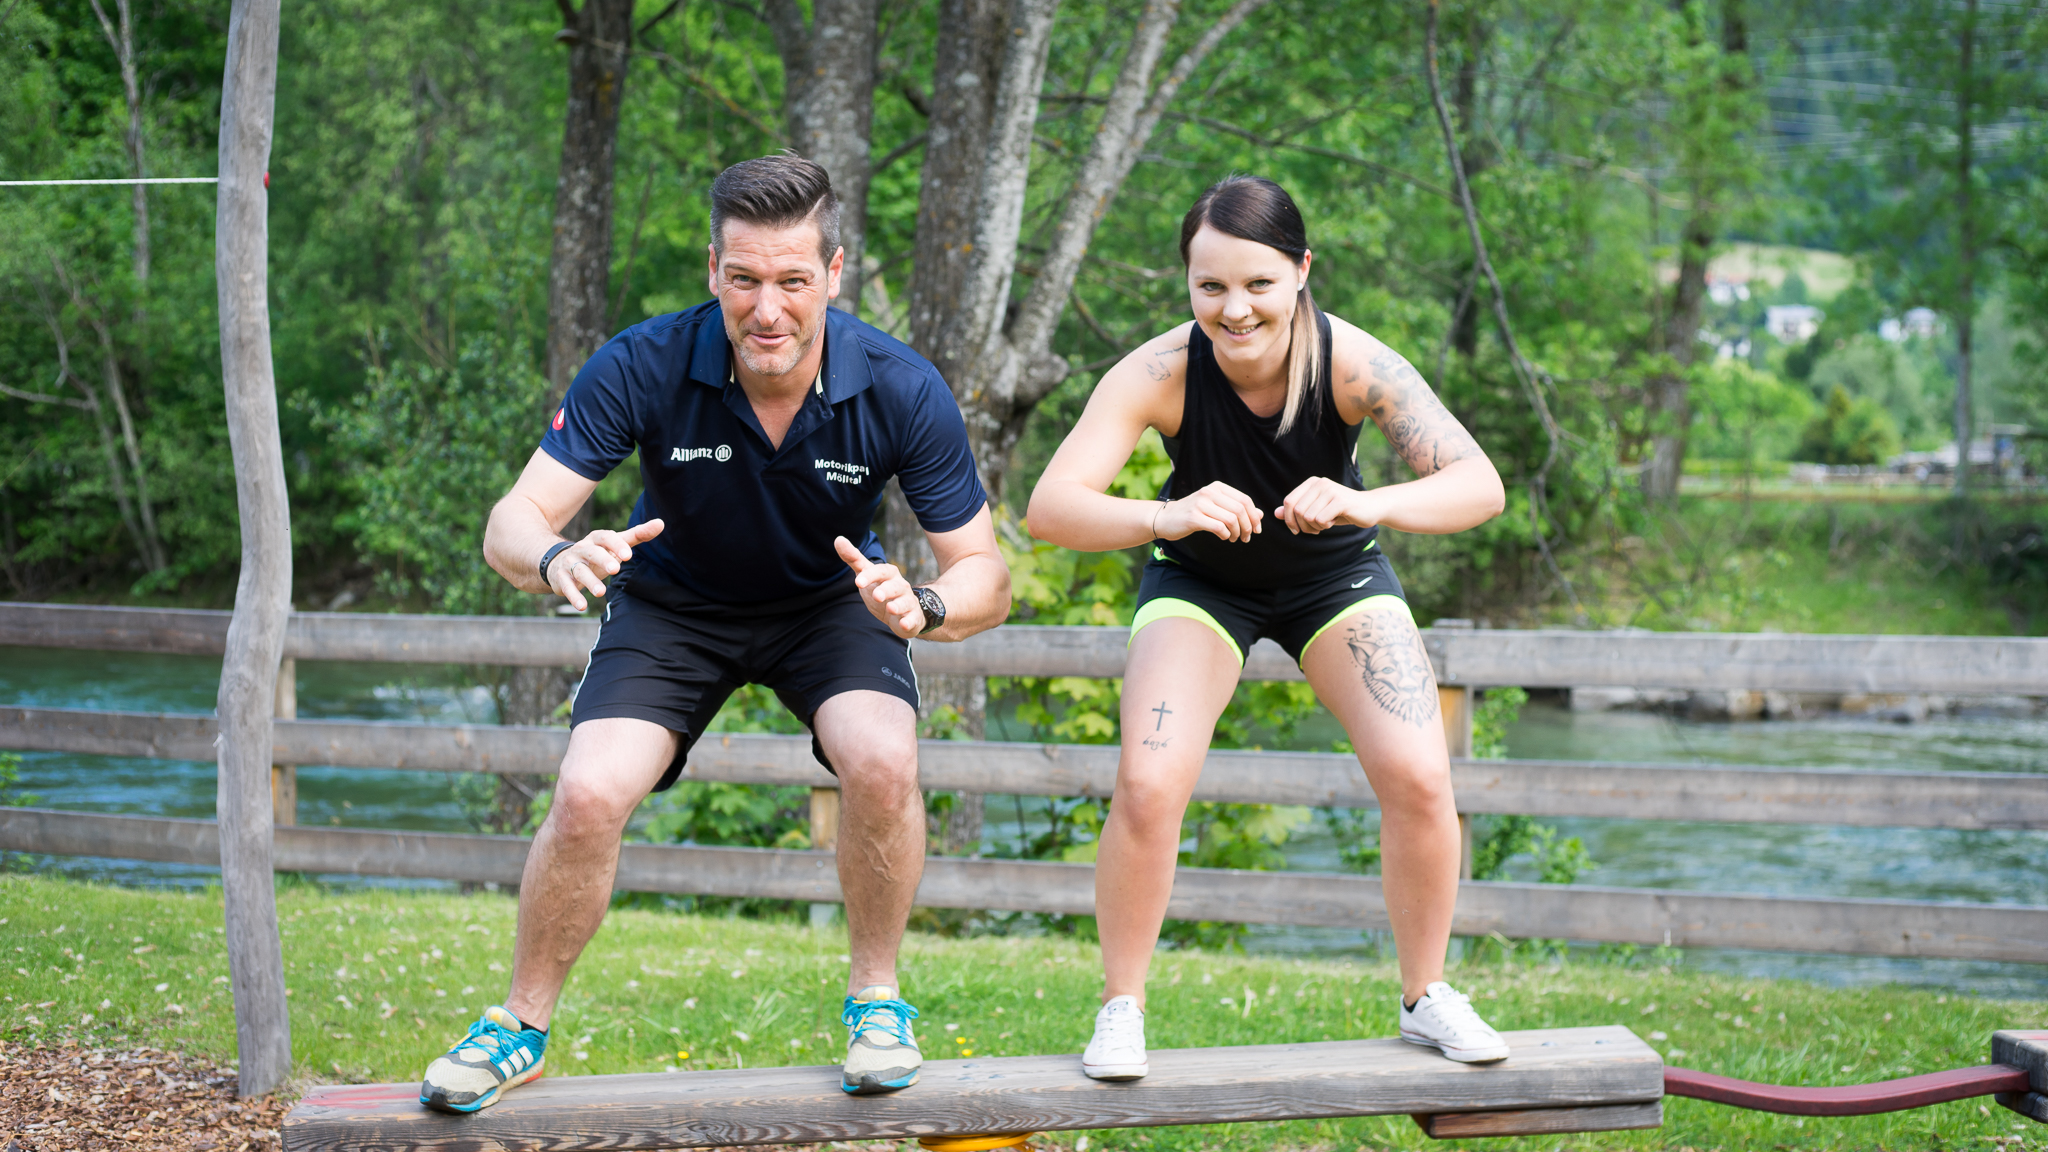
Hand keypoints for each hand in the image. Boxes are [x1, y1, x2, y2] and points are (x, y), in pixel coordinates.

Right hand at [547, 520, 665, 611]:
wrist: (558, 563)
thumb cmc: (596, 554)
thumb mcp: (616, 544)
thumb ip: (637, 535)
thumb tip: (661, 523)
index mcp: (596, 539)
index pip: (606, 537)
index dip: (617, 545)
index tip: (629, 555)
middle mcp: (582, 549)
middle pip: (592, 552)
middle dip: (603, 560)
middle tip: (616, 570)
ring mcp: (570, 563)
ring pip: (579, 570)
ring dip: (590, 581)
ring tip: (601, 592)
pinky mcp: (561, 578)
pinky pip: (566, 586)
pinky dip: (574, 596)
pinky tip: (582, 607)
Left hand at [835, 536, 924, 638]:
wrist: (902, 611)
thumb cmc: (881, 589)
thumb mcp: (866, 574)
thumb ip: (854, 559)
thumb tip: (838, 539)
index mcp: (889, 574)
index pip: (880, 571)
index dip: (870, 576)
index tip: (857, 582)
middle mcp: (900, 586)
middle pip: (895, 586)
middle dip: (887, 590)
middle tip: (877, 595)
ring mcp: (908, 602)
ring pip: (906, 602)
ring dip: (899, 605)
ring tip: (891, 608)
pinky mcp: (912, 617)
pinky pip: (913, 619)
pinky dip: (909, 621)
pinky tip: (903, 624)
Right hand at [1154, 481, 1262, 542]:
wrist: (1165, 518)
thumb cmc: (1193, 513)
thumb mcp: (1217, 508)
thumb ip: (1237, 510)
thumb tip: (1260, 515)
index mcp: (1217, 487)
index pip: (1245, 500)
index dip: (1254, 516)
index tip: (1257, 529)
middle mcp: (1209, 492)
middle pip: (1240, 510)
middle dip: (1248, 526)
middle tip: (1247, 537)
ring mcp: (1201, 504)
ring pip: (1231, 519)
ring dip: (1237, 532)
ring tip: (1234, 538)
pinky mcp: (1194, 517)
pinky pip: (1219, 527)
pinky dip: (1226, 535)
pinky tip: (1224, 537)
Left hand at [1277, 478, 1369, 534]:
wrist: (1369, 508)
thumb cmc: (1340, 510)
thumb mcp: (1316, 510)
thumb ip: (1296, 510)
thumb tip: (1276, 513)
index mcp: (1311, 482)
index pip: (1288, 502)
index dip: (1289, 519)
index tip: (1296, 530)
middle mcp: (1319, 483)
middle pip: (1297, 511)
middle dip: (1303, 526)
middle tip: (1314, 529)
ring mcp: (1330, 490)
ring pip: (1308, 517)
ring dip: (1315, 527)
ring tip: (1326, 523)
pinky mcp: (1339, 501)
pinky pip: (1320, 520)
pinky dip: (1325, 526)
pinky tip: (1334, 521)